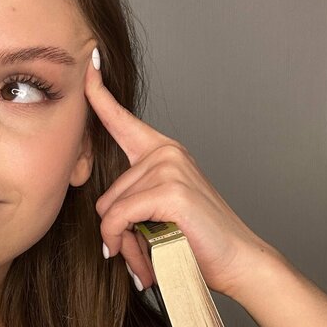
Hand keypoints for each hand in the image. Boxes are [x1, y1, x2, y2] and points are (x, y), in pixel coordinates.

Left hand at [84, 49, 276, 297]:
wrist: (237, 261)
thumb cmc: (197, 241)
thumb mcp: (158, 214)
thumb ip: (131, 203)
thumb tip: (103, 219)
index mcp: (163, 153)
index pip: (122, 119)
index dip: (99, 94)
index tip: (90, 65)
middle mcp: (165, 153)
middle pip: (105, 194)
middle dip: (118, 231)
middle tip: (144, 250)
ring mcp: (169, 167)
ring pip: (110, 210)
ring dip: (123, 242)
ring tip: (152, 255)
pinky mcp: (170, 190)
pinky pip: (119, 218)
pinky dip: (123, 242)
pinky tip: (143, 259)